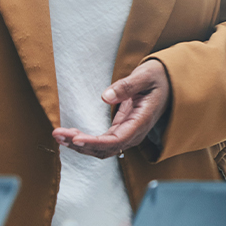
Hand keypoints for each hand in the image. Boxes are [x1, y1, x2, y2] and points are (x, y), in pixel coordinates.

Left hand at [54, 59, 169, 158]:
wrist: (168, 83)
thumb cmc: (157, 78)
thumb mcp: (145, 76)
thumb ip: (127, 86)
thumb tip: (105, 96)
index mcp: (141, 121)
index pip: (116, 140)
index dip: (94, 142)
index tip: (75, 138)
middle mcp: (134, 133)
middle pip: (105, 148)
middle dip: (80, 144)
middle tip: (58, 134)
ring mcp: (127, 133)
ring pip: (102, 148)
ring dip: (79, 145)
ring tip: (58, 135)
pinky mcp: (121, 130)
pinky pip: (102, 142)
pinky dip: (85, 141)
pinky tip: (70, 136)